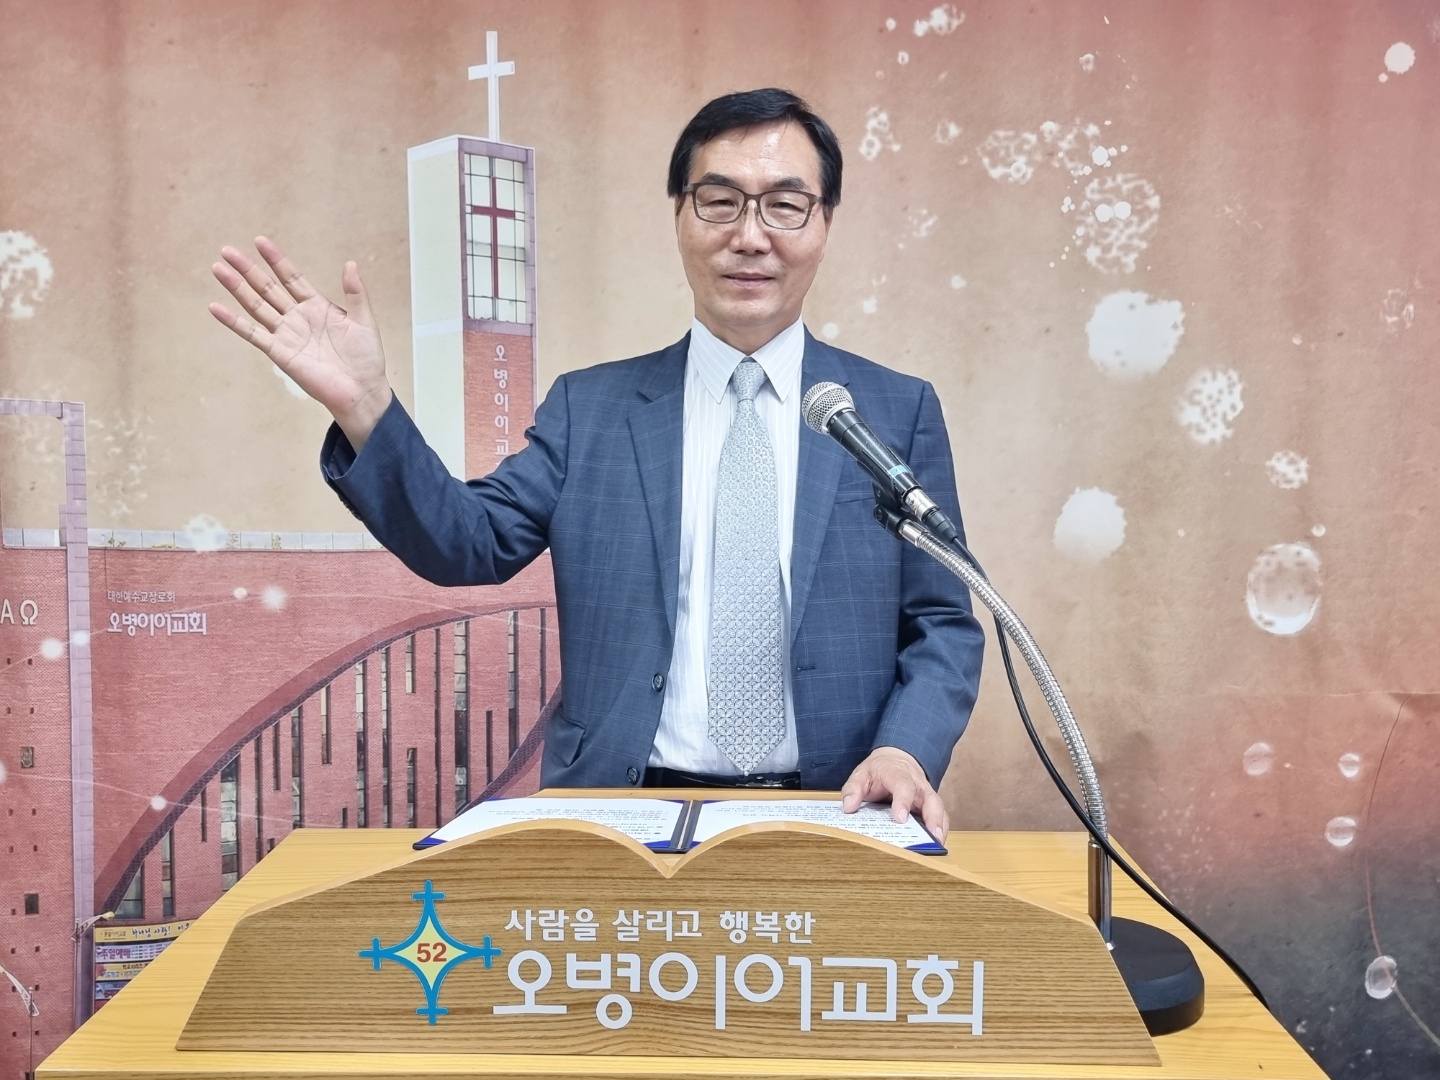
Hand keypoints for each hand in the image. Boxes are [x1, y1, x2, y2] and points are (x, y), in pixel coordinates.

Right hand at [209, 237, 392, 450]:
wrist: (362, 390)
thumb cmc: (366, 358)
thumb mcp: (365, 320)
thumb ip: (356, 293)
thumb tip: (350, 263)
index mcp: (317, 306)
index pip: (291, 277)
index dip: (276, 260)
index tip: (260, 241)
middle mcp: (298, 317)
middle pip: (268, 288)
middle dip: (248, 269)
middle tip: (228, 250)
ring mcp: (287, 334)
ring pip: (256, 306)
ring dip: (237, 288)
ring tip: (219, 269)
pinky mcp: (280, 352)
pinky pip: (253, 334)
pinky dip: (234, 322)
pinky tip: (216, 308)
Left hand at [840, 747, 949, 840]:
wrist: (895, 759)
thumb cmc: (878, 771)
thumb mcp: (861, 774)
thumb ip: (853, 789)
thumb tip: (849, 807)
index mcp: (898, 773)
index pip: (904, 786)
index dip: (903, 801)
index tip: (900, 819)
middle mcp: (917, 784)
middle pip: (931, 799)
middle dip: (933, 818)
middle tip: (932, 838)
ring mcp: (926, 795)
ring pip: (939, 809)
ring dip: (940, 827)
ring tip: (938, 845)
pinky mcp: (931, 804)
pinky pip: (940, 816)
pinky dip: (941, 829)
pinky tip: (936, 844)